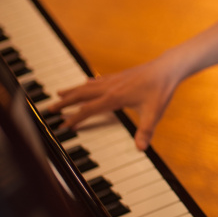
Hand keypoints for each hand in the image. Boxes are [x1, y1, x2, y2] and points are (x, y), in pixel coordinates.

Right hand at [52, 57, 176, 150]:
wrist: (167, 68)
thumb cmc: (161, 88)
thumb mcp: (154, 112)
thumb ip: (146, 131)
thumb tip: (141, 149)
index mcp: (115, 97)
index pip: (88, 109)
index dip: (75, 118)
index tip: (63, 126)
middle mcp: (110, 87)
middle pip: (81, 95)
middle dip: (64, 102)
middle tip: (50, 109)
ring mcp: (114, 80)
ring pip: (87, 86)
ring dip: (72, 91)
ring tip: (59, 93)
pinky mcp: (119, 77)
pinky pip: (97, 81)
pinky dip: (87, 84)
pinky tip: (85, 84)